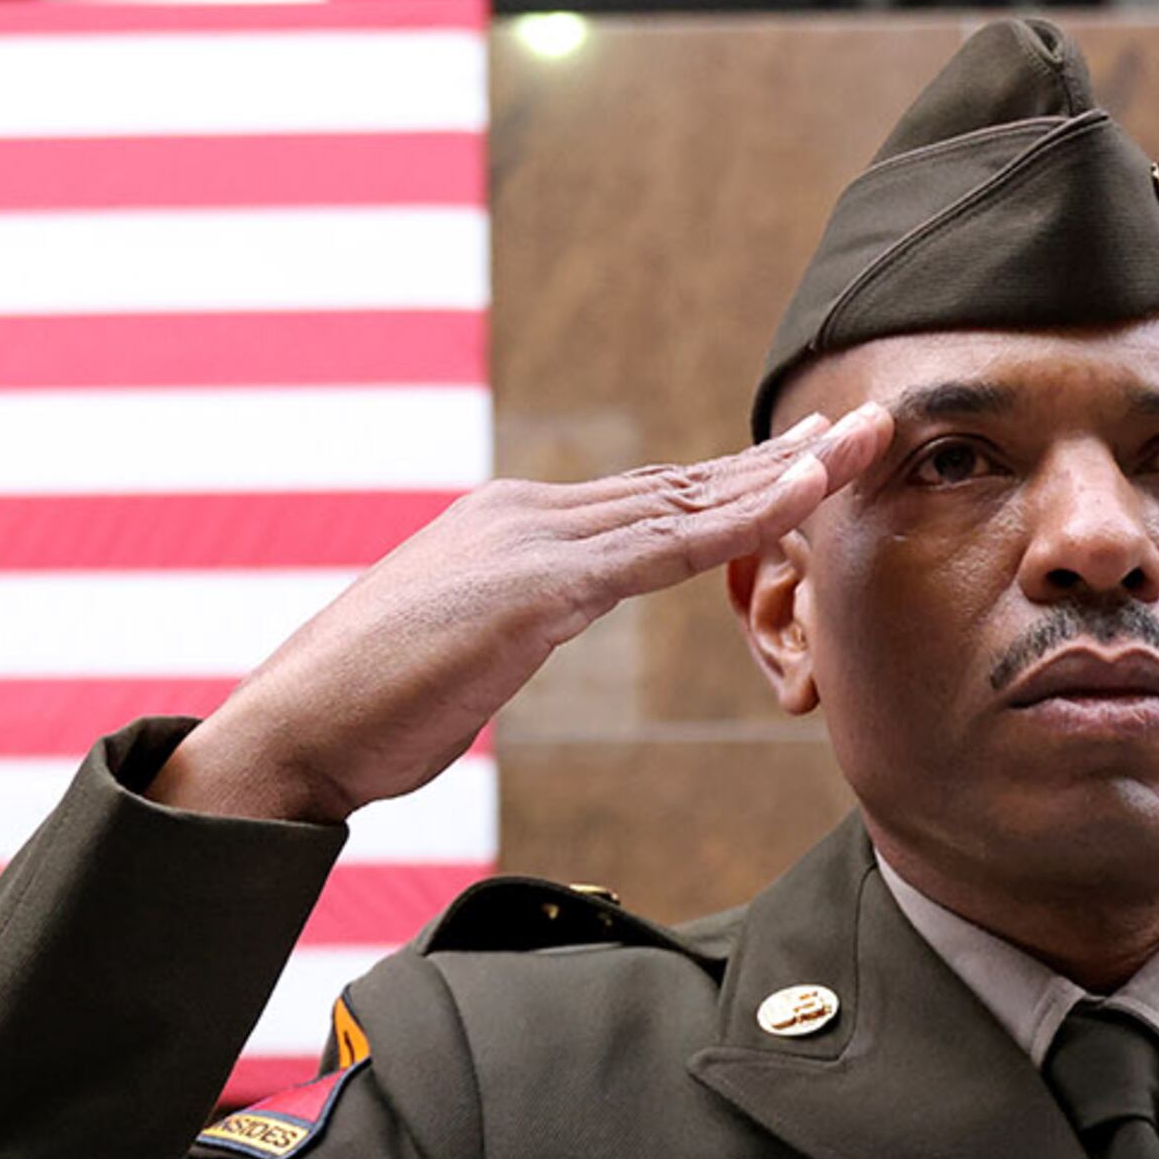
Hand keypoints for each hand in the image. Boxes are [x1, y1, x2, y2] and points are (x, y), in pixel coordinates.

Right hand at [154, 405, 891, 824]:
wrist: (293, 731)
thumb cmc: (359, 713)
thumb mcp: (447, 653)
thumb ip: (494, 627)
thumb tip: (507, 638)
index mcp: (504, 525)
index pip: (642, 500)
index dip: (731, 482)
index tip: (802, 464)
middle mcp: (526, 512)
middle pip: (680, 482)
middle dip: (781, 459)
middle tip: (864, 427)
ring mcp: (533, 541)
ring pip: (688, 501)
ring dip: (789, 472)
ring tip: (865, 443)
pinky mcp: (541, 588)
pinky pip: (667, 548)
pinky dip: (747, 518)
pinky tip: (807, 496)